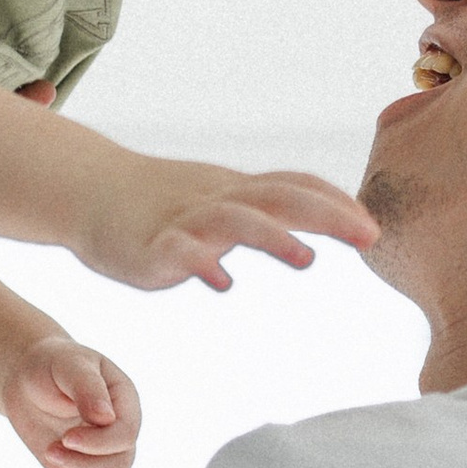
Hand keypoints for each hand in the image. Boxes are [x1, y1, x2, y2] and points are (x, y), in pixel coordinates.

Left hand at [0, 335, 140, 467]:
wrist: (27, 379)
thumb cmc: (50, 365)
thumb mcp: (68, 365)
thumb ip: (87, 388)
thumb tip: (106, 418)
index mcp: (124, 402)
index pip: (126, 433)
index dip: (100, 442)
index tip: (66, 437)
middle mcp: (120, 431)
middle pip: (121, 463)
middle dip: (86, 464)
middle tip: (51, 450)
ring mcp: (104, 454)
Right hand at [71, 147, 378, 295]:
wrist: (91, 193)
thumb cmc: (164, 202)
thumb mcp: (222, 199)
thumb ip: (268, 208)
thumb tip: (327, 217)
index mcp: (237, 190)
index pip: (294, 185)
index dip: (335, 202)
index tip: (375, 227)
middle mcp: (218, 199)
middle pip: (279, 197)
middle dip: (326, 214)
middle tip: (368, 236)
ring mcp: (185, 220)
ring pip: (235, 220)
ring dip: (273, 236)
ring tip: (306, 258)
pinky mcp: (152, 246)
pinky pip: (179, 252)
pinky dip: (202, 263)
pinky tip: (222, 282)